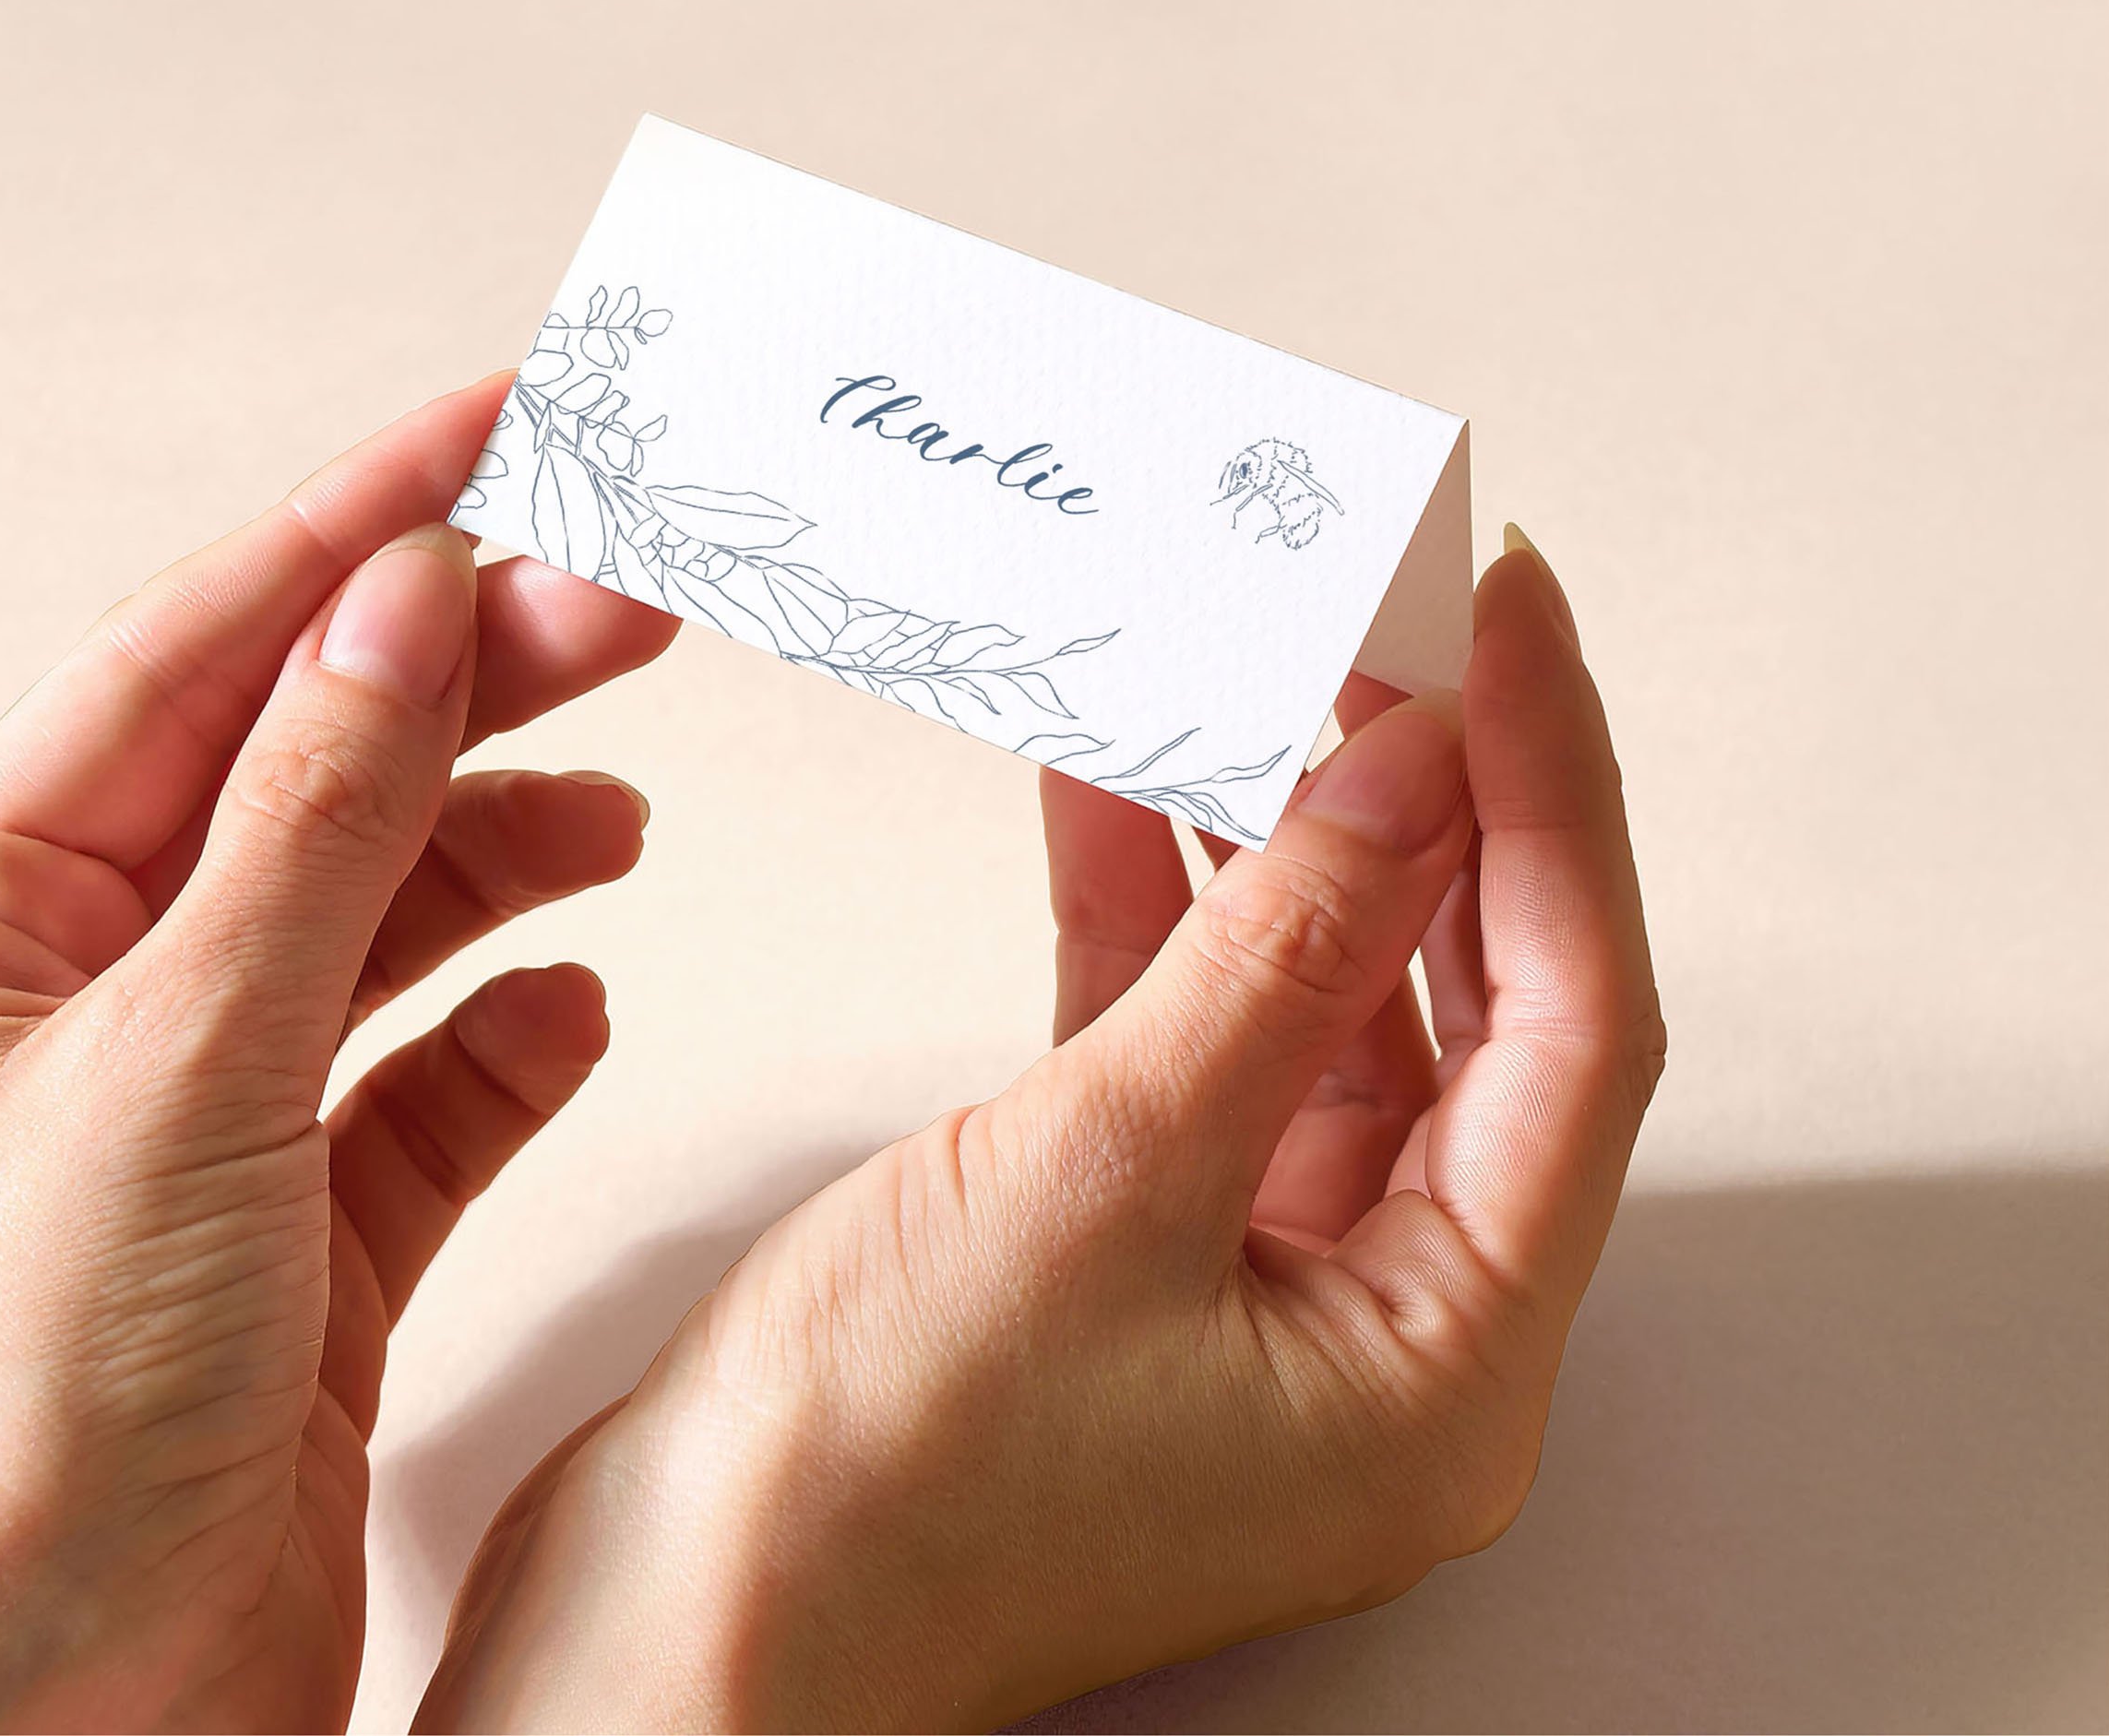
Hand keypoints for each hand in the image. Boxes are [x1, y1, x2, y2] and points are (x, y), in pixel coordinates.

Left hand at [0, 381, 675, 1731]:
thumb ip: (316, 814)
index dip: (360, 523)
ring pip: (382, 910)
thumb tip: (406, 595)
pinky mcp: (304, 1231)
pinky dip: (509, 1035)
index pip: (202, 653)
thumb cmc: (27, 1426)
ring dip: (504, 848)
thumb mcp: (185, 1054)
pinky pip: (430, 1081)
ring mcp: (201, 1111)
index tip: (499, 425)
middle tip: (627, 598)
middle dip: (473, 679)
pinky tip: (570, 1006)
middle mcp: (86, 993)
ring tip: (613, 812)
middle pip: (314, 769)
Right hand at [420, 535, 1661, 1731]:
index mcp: (1443, 1364)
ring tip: (1263, 669)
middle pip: (1464, 1007)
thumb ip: (1280, 955)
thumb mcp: (1109, 1170)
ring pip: (1316, 1006)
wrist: (673, 1620)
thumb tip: (1411, 776)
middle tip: (1396, 627)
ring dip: (1281, 841)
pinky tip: (1123, 785)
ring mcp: (1250, 1285)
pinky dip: (1158, 913)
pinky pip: (1187, 1039)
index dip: (1555, 800)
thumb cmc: (877, 1484)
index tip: (1512, 625)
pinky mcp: (1132, 1242)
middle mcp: (1377, 1331)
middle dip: (1430, 803)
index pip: (1574, 1025)